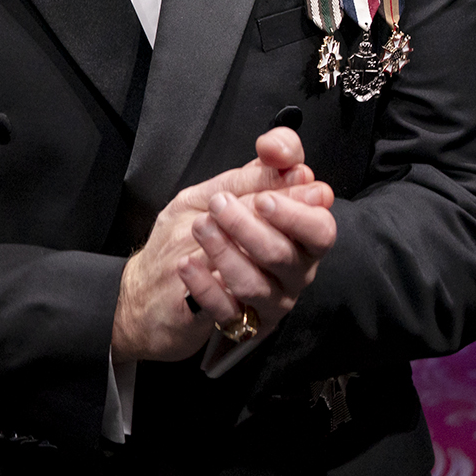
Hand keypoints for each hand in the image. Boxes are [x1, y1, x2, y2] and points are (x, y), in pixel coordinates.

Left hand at [111, 127, 335, 361]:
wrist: (155, 282)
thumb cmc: (196, 230)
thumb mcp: (217, 191)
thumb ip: (252, 171)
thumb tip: (277, 148)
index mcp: (297, 235)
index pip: (320, 228)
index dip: (296, 212)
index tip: (263, 198)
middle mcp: (293, 271)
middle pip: (288, 255)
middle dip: (250, 226)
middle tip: (218, 204)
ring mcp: (270, 302)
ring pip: (257, 283)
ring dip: (225, 251)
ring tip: (199, 228)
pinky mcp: (242, 326)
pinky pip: (229, 310)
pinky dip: (205, 285)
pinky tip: (187, 265)